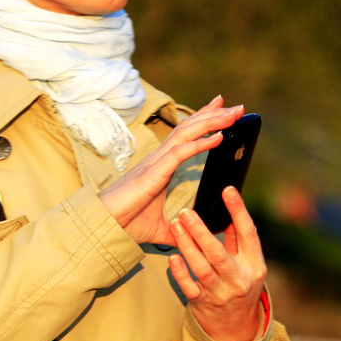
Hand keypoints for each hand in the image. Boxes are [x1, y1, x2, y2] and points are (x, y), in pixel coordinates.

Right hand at [98, 97, 243, 245]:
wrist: (104, 227)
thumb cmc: (126, 223)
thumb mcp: (162, 227)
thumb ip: (180, 229)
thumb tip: (195, 235)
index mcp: (161, 166)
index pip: (186, 136)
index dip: (203, 120)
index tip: (222, 109)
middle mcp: (160, 158)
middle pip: (189, 127)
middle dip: (213, 114)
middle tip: (236, 105)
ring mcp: (156, 163)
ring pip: (186, 133)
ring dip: (211, 121)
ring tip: (232, 113)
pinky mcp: (153, 173)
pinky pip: (180, 153)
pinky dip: (200, 143)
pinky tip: (218, 137)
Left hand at [168, 186, 267, 340]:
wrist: (236, 329)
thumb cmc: (240, 284)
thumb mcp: (247, 262)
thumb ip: (236, 238)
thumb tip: (226, 207)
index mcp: (254, 264)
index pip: (248, 234)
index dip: (238, 211)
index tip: (227, 190)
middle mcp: (238, 279)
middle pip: (218, 253)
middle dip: (201, 231)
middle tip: (186, 212)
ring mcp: (220, 293)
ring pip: (201, 268)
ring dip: (186, 246)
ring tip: (176, 225)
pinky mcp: (203, 304)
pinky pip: (189, 288)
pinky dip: (180, 273)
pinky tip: (173, 257)